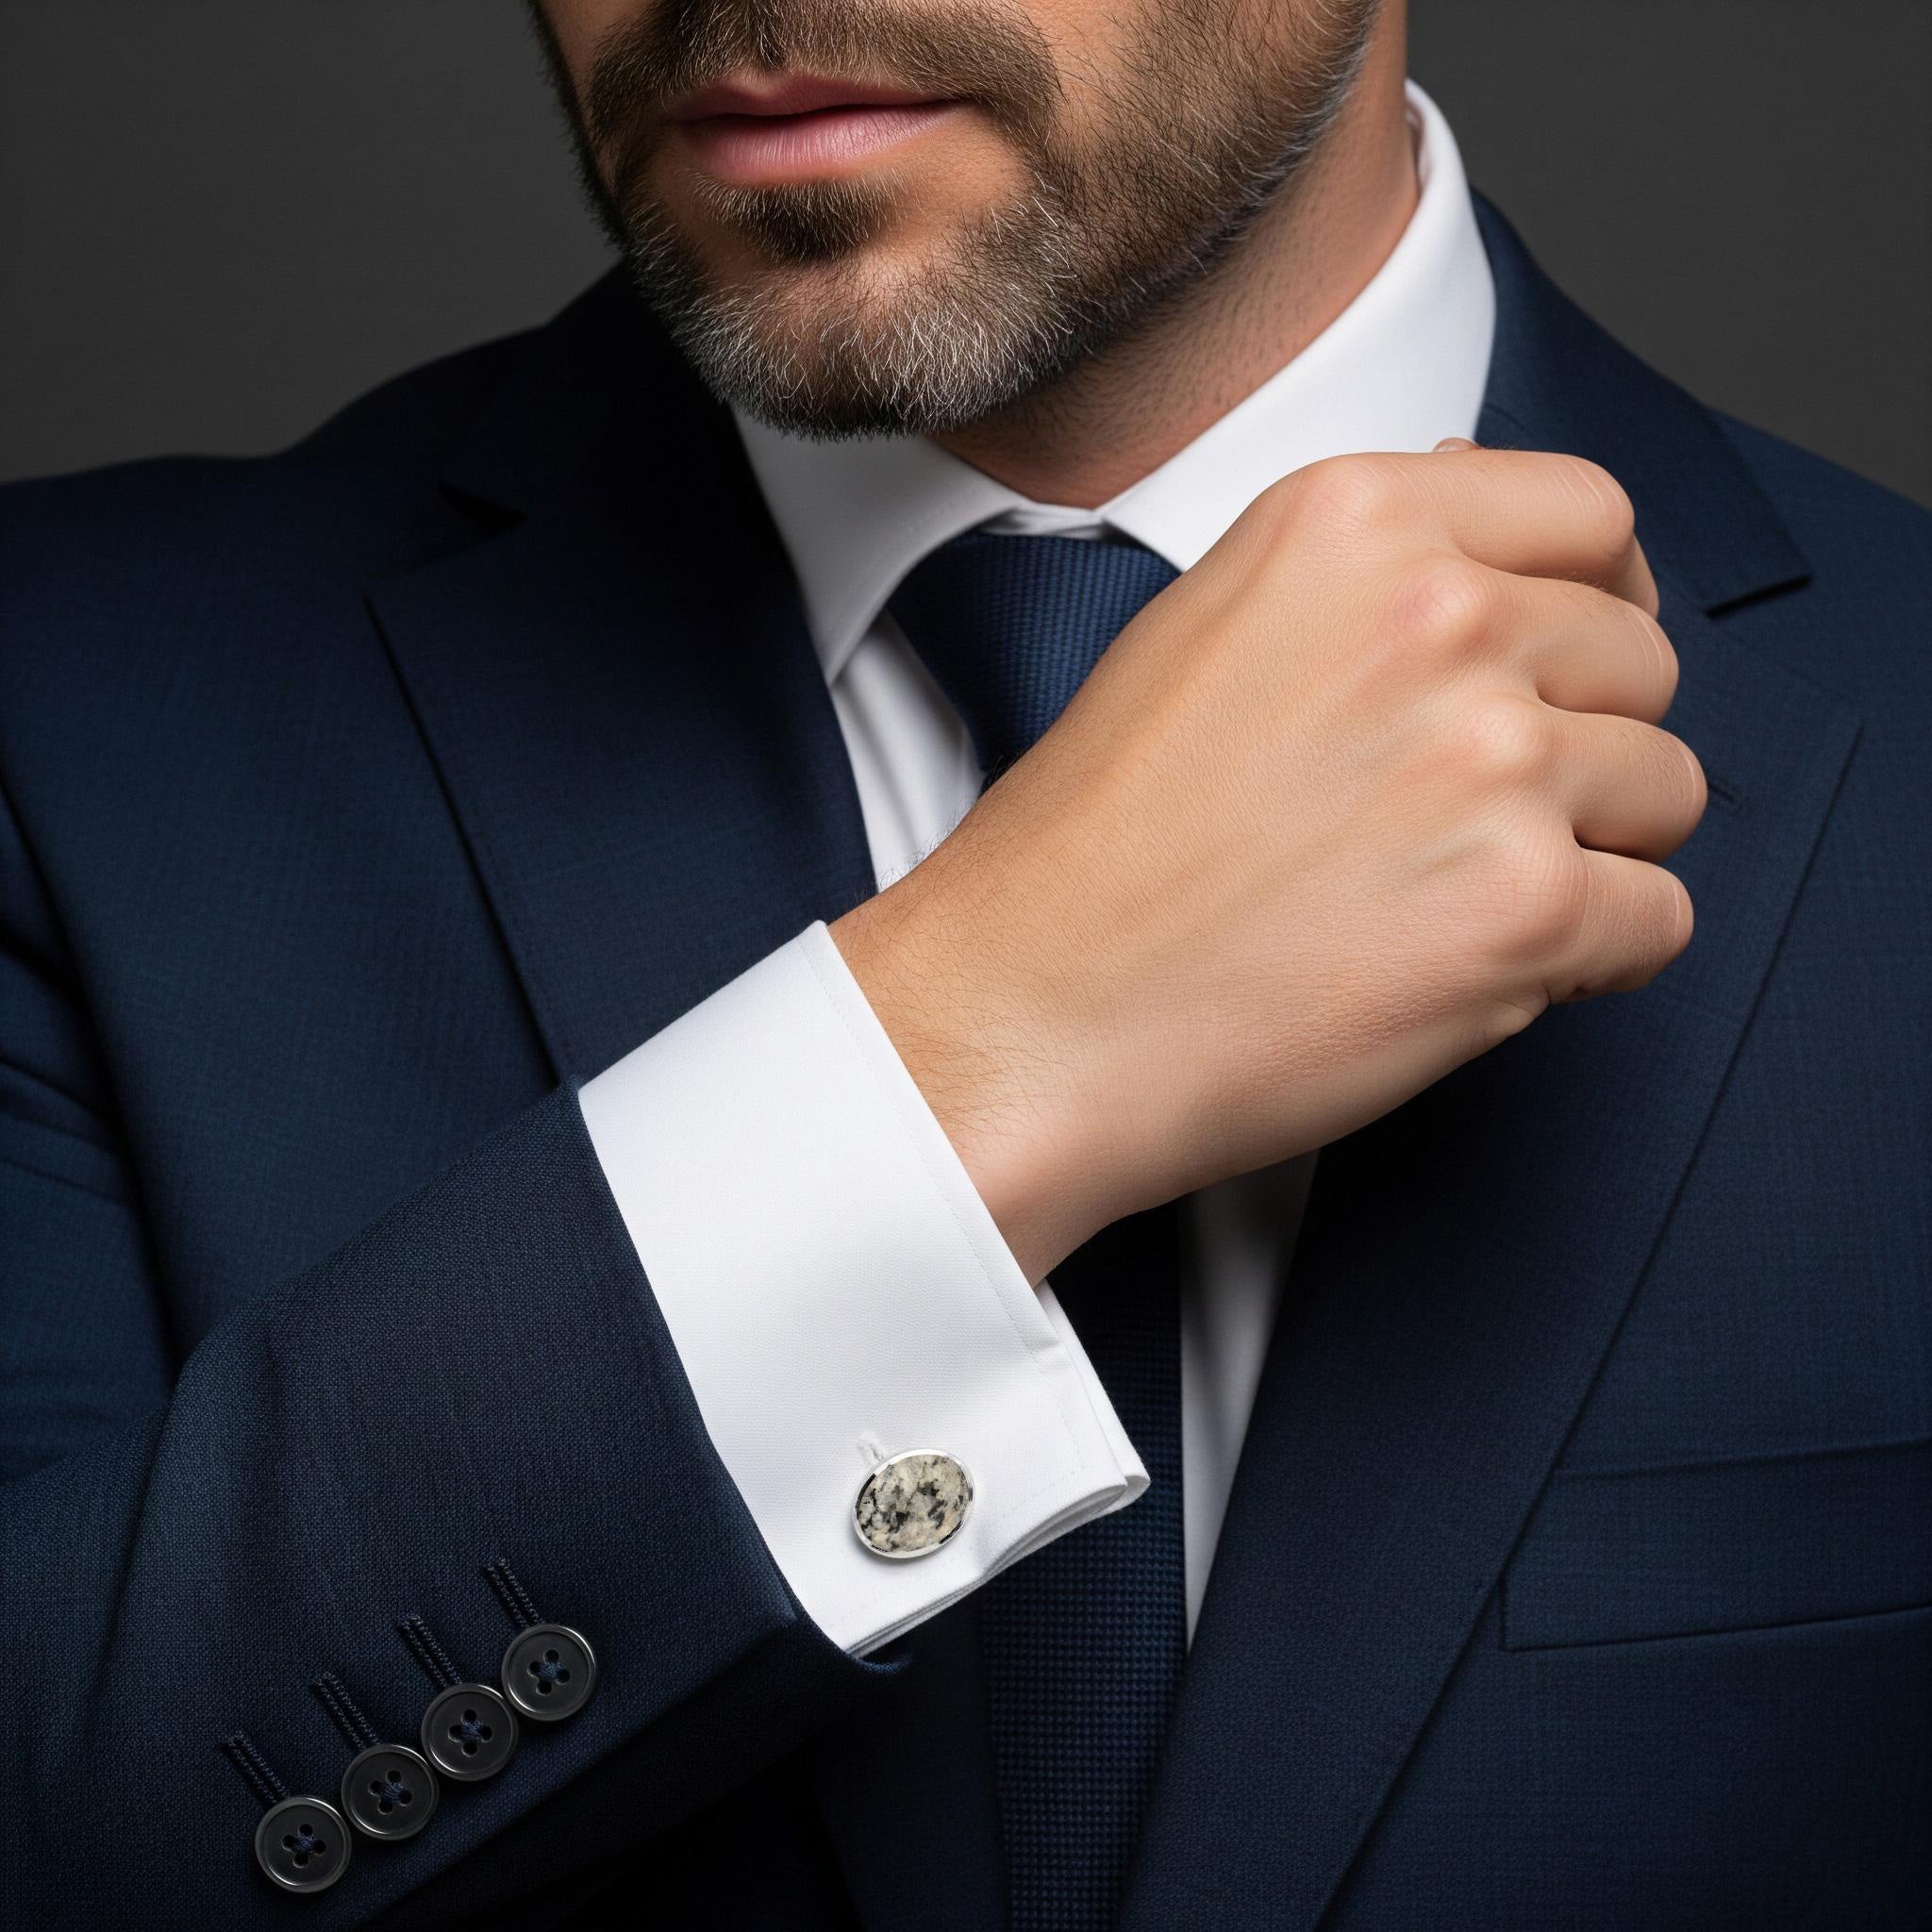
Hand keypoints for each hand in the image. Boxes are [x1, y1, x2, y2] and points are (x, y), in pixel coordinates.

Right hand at [831, 445, 1702, 1282]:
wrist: (1031, 1013)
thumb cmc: (1093, 852)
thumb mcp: (1201, 630)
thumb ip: (1359, 572)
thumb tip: (1484, 527)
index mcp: (1351, 524)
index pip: (1591, 515)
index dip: (1599, 597)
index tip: (1578, 659)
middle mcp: (1436, 618)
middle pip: (1637, 658)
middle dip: (1584, 740)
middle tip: (1480, 814)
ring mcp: (1491, 761)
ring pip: (1666, 788)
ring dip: (1593, 849)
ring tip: (1464, 895)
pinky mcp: (1524, 907)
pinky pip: (1658, 918)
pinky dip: (1595, 955)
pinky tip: (1487, 963)